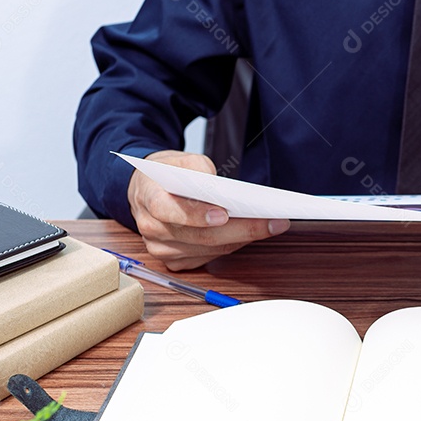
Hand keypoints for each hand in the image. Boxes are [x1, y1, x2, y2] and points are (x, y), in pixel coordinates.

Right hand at [127, 150, 290, 270]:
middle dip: (241, 230)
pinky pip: (208, 257)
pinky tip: (250, 234)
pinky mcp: (174, 261)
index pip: (168, 210)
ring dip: (242, 238)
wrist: (147, 191)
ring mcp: (161, 248)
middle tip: (273, 222)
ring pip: (209, 249)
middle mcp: (151, 227)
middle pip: (199, 236)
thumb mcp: (180, 159)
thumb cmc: (166, 175)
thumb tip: (217, 187)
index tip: (224, 214)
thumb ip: (198, 168)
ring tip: (271, 226)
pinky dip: (232, 245)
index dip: (196, 214)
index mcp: (147, 197)